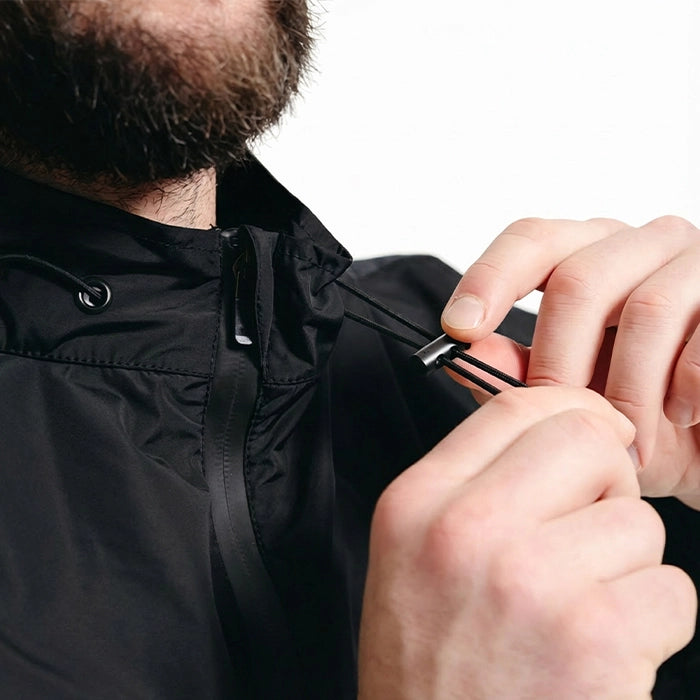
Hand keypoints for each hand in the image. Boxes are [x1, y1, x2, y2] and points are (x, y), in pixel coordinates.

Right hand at [358, 387, 695, 698]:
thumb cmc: (429, 666)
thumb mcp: (414, 553)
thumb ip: (473, 483)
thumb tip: (559, 430)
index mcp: (419, 504)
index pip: (513, 408)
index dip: (570, 408)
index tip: (596, 430)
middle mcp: (467, 531)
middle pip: (585, 440)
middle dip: (609, 477)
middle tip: (589, 525)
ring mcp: (530, 582)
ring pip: (638, 521)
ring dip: (626, 565)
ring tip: (578, 608)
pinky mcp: (593, 640)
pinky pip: (672, 590)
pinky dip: (652, 621)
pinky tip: (602, 650)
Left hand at [441, 216, 699, 504]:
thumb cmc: (644, 414)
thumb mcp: (572, 402)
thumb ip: (520, 375)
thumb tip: (465, 357)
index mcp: (591, 256)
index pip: (531, 241)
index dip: (489, 279)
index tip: (458, 329)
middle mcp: (643, 244)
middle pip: (580, 279)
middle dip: (559, 362)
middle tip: (557, 418)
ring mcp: (699, 260)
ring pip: (646, 308)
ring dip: (627, 390)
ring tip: (627, 441)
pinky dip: (685, 387)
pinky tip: (680, 417)